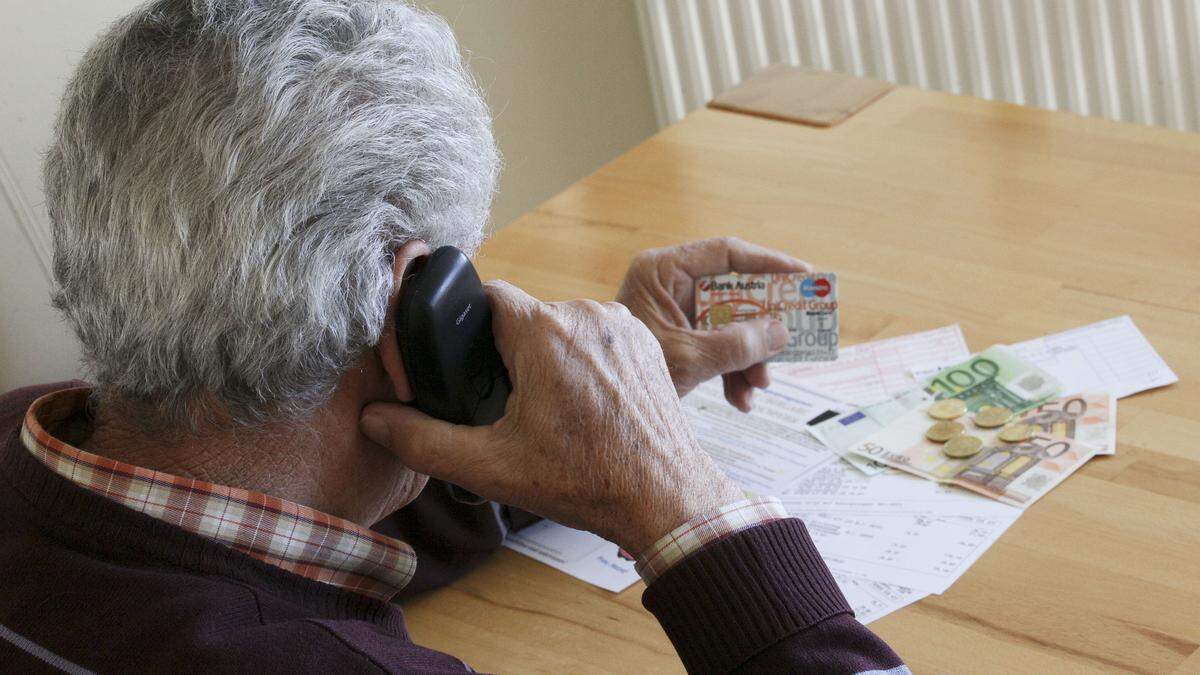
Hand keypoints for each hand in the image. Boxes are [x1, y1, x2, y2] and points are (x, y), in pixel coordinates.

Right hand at [359, 281, 742, 552]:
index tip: (469, 365)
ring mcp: (620, 323)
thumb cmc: (584, 481)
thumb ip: (422, 440)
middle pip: (525, 317)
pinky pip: (597, 334)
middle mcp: (584, 313)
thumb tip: (374, 420)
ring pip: (562, 325)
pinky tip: (586, 404)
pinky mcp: (644, 339)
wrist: (663, 496)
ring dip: (550, 356)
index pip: (486, 297)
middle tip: (513, 407)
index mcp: (543, 332)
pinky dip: (586, 360)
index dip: (468, 329)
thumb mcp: (490, 467)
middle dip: (511, 354)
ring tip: (553, 412)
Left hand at [616, 237, 811, 411]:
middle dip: (759, 327)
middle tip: (792, 340)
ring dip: (748, 358)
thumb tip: (782, 333)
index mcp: (661, 271)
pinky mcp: (676, 337)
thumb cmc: (628, 377)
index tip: (804, 275)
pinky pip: (714, 346)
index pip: (725, 253)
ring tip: (758, 388)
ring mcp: (672, 312)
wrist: (595, 413)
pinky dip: (730, 371)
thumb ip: (738, 345)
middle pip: (732, 293)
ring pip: (728, 324)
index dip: (767, 262)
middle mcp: (668, 285)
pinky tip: (740, 400)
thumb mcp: (690, 360)